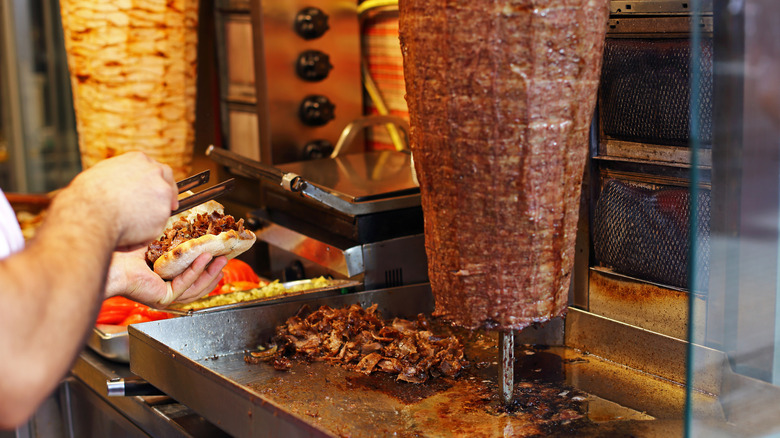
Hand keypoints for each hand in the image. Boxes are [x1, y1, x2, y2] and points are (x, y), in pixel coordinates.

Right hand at [61, 152, 178, 247]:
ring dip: (150, 219)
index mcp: (137, 159)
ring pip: (161, 207)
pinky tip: (125, 237)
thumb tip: (117, 188)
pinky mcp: (163, 213)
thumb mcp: (100, 176)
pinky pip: (154, 229)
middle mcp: (154, 172)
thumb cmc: (87, 196)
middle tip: (168, 207)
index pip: (154, 167)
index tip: (155, 191)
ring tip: (125, 230)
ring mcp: (162, 192)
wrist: (90, 212)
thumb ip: (118, 179)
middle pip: (167, 180)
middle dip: (168, 193)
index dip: (155, 181)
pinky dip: (142, 236)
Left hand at [105, 247, 227, 306]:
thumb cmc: (124, 249)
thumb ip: (173, 237)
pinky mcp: (162, 297)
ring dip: (210, 273)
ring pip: (195, 288)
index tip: (218, 257)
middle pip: (198, 286)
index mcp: (162, 278)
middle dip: (214, 272)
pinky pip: (185, 285)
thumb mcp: (157, 240)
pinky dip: (196, 271)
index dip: (207, 268)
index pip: (191, 277)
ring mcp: (163, 295)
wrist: (110, 258)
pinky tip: (204, 259)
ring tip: (220, 259)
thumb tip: (187, 221)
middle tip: (225, 259)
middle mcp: (163, 289)